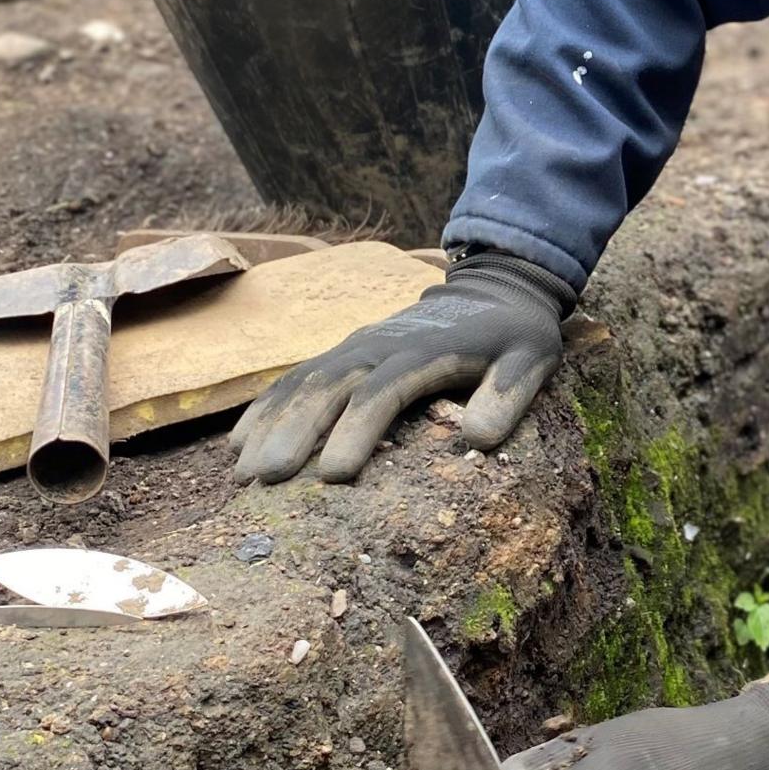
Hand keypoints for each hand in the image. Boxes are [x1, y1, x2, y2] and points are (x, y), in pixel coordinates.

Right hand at [231, 251, 570, 483]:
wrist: (494, 289)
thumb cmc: (513, 335)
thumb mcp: (530, 359)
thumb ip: (508, 394)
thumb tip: (480, 438)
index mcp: (423, 351)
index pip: (383, 392)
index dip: (357, 431)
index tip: (334, 476)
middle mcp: (378, 345)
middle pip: (327, 387)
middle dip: (293, 432)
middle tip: (265, 480)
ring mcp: (355, 346)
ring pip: (302, 382)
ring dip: (269, 424)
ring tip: (241, 474)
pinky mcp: (343, 352)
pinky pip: (295, 378)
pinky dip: (264, 408)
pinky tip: (238, 444)